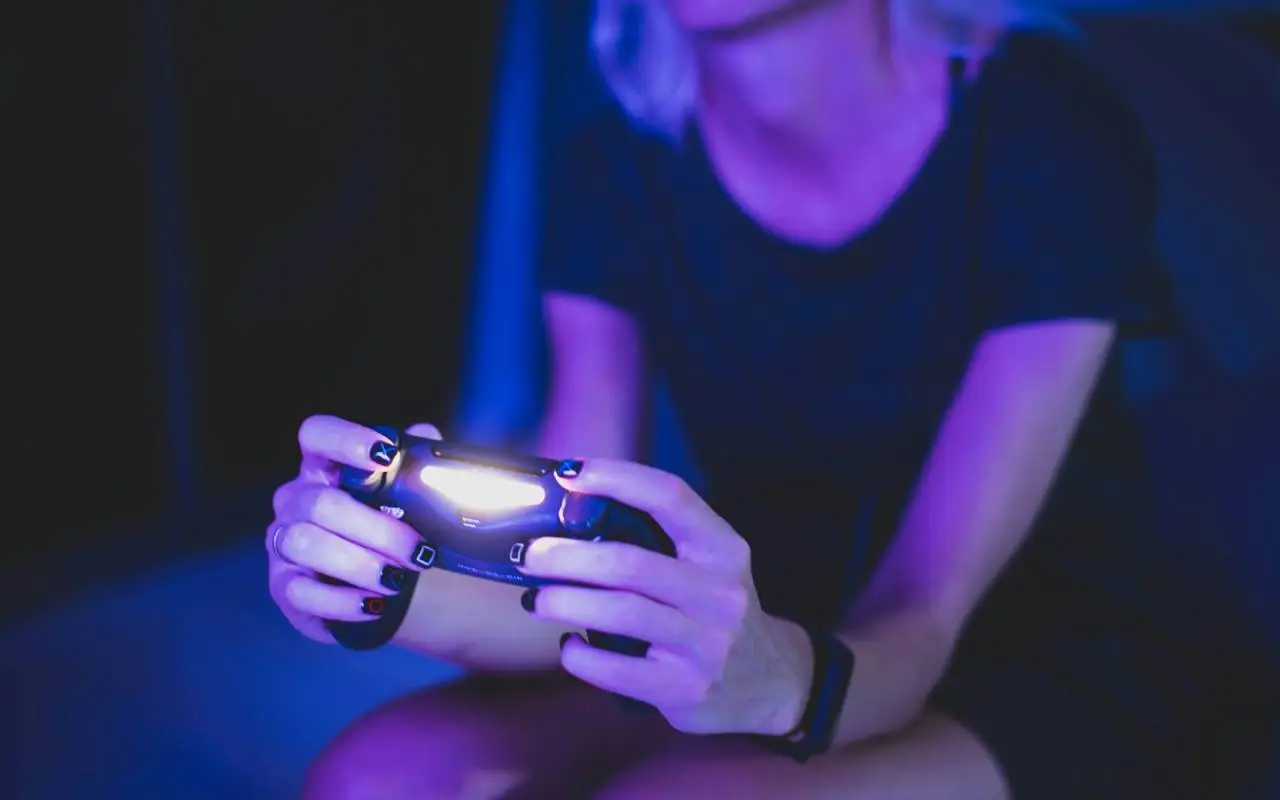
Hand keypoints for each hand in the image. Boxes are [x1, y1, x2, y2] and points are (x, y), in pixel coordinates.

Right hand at [267, 416, 436, 642]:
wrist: (384, 589)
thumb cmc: (390, 530)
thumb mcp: (408, 498)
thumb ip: (417, 465)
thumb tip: (428, 437)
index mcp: (325, 467)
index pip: (317, 435)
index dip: (346, 440)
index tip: (385, 455)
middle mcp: (295, 499)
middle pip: (322, 503)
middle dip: (379, 531)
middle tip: (419, 553)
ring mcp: (283, 543)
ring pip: (307, 544)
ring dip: (360, 564)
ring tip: (398, 581)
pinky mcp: (284, 587)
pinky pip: (302, 593)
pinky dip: (343, 602)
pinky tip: (375, 605)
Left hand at [519, 459, 813, 735]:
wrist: (768, 683)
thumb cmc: (716, 611)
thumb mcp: (709, 566)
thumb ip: (658, 540)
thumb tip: (571, 511)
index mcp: (723, 549)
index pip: (670, 496)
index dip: (617, 478)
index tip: (569, 475)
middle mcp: (721, 593)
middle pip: (628, 562)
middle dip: (567, 556)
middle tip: (531, 556)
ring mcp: (706, 644)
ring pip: (619, 612)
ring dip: (564, 602)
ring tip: (537, 600)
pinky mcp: (685, 689)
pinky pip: (615, 670)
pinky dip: (579, 656)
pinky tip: (568, 645)